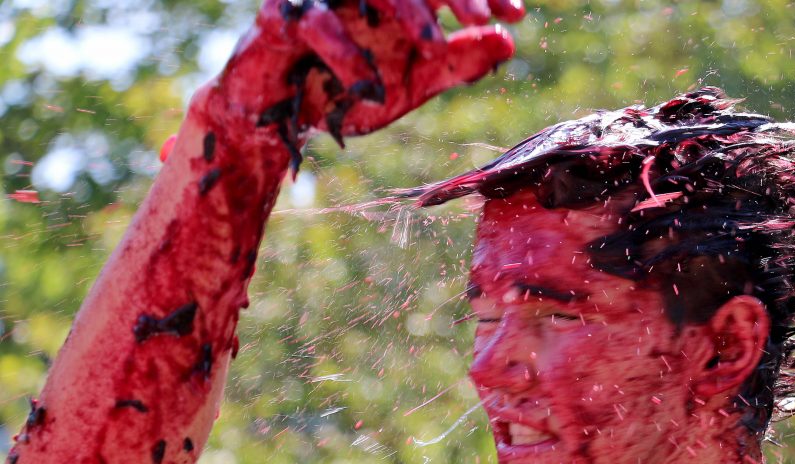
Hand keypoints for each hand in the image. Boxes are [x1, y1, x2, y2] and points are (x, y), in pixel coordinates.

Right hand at [213, 0, 522, 163]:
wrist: (276, 121)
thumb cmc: (344, 94)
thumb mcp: (412, 82)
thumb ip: (456, 62)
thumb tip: (507, 41)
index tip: (517, 14)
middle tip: (482, 18)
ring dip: (404, 11)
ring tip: (432, 46)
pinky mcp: (278, 19)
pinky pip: (315, 24)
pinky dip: (346, 54)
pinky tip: (368, 83)